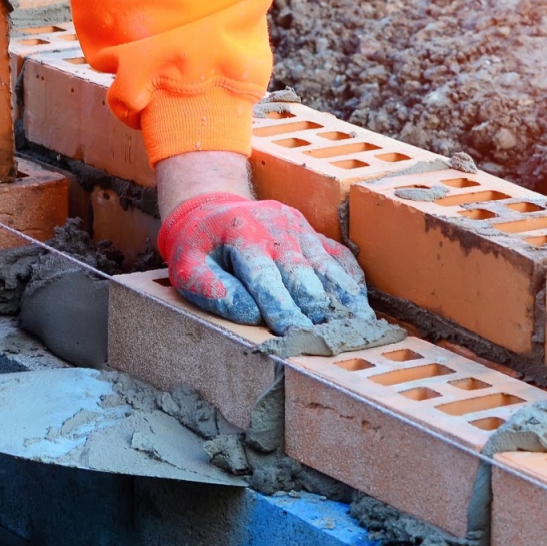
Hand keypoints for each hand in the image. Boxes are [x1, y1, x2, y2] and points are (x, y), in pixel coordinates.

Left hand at [156, 152, 372, 333]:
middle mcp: (277, 228)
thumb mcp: (186, 265)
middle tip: (331, 338)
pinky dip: (350, 281)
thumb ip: (208, 288)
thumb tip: (248, 313)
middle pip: (303, 273)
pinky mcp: (313, 233)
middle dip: (316, 307)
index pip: (266, 278)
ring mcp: (299, 228)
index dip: (282, 308)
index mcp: (243, 235)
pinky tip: (361, 305)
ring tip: (360, 326)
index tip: (295, 334)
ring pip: (326, 266)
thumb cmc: (199, 246)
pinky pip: (338, 257)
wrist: (212, 207)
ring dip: (343, 297)